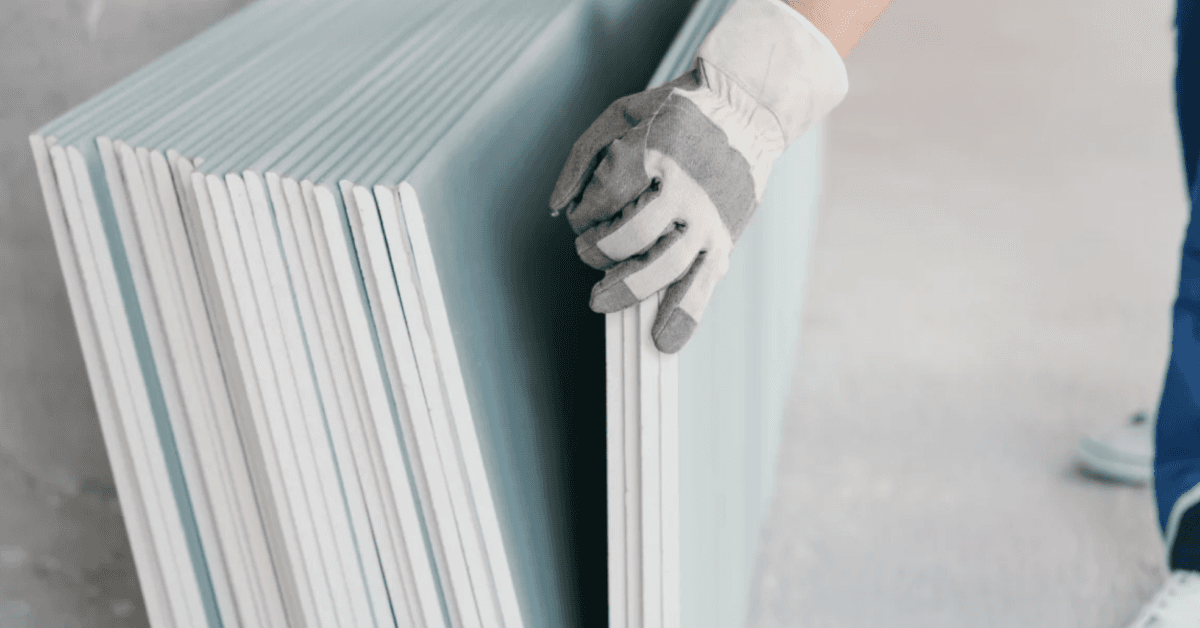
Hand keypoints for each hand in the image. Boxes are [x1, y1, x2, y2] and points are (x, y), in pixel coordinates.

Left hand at [550, 0, 848, 352]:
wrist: (749, 108)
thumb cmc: (674, 114)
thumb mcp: (622, 114)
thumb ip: (582, 156)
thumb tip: (556, 207)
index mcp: (656, 151)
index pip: (603, 199)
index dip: (583, 213)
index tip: (584, 214)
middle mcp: (685, 187)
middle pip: (629, 238)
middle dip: (595, 251)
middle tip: (587, 250)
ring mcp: (708, 216)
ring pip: (663, 267)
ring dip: (625, 288)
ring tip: (601, 296)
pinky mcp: (725, 237)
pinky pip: (703, 284)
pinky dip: (683, 317)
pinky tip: (663, 342)